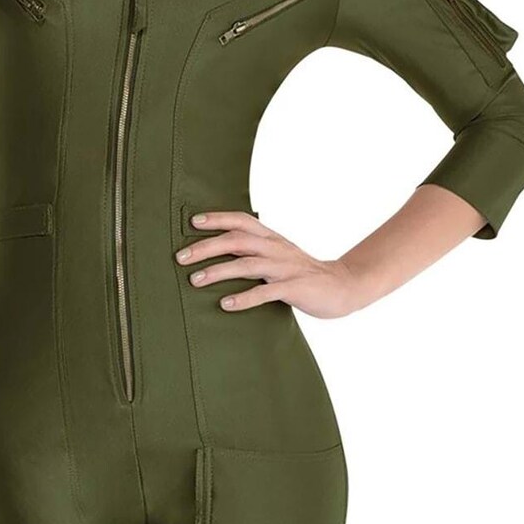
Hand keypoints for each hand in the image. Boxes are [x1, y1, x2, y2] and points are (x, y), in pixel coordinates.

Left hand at [175, 212, 366, 318]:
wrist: (342, 286)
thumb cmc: (302, 273)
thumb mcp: (277, 256)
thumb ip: (253, 251)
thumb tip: (218, 252)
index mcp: (271, 239)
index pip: (241, 221)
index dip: (217, 219)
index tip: (192, 222)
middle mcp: (276, 249)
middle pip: (237, 240)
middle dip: (206, 247)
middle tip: (180, 257)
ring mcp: (285, 268)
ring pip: (247, 265)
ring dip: (218, 271)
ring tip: (195, 280)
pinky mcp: (294, 288)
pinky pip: (266, 292)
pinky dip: (244, 298)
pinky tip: (225, 304)